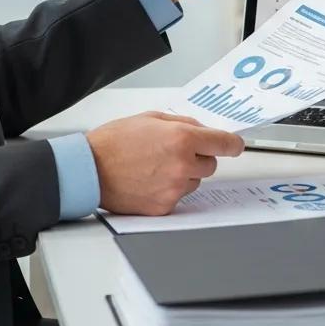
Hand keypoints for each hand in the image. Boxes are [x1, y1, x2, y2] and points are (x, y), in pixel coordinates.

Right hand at [85, 111, 244, 214]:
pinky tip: (150, 180)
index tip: (236, 145)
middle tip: (175, 153)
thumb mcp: (153, 119)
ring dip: (184, 175)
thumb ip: (184, 124)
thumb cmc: (115, 142)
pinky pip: (178, 196)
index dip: (233, 144)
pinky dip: (170, 190)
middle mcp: (183, 165)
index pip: (225, 144)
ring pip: (194, 181)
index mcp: (183, 139)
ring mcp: (174, 188)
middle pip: (211, 164)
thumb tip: (204, 131)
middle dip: (199, 158)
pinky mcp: (163, 206)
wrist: (88, 169)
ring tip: (156, 167)